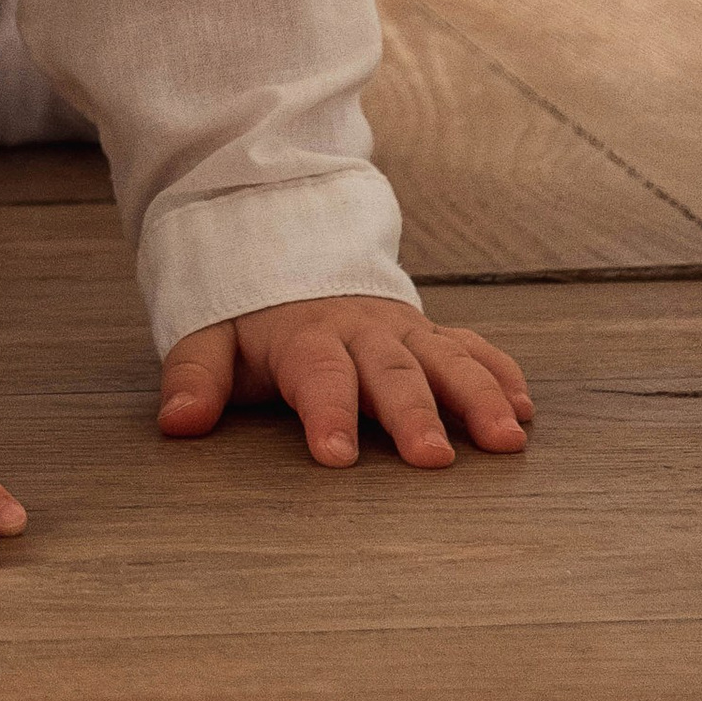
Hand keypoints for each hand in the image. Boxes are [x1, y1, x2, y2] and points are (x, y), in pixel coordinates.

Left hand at [159, 297, 531, 469]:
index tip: (335, 455)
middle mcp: (360, 331)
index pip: (318, 376)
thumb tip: (176, 422)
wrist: (284, 240)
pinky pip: (470, 346)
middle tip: (435, 460)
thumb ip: (194, 376)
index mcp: (305, 337)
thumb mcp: (210, 334)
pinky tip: (525, 408)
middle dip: (414, 413)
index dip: (327, 413)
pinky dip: (499, 372)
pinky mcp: (426, 331)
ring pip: (445, 358)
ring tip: (506, 438)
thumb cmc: (248, 312)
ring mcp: (400, 329)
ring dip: (477, 395)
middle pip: (391, 372)